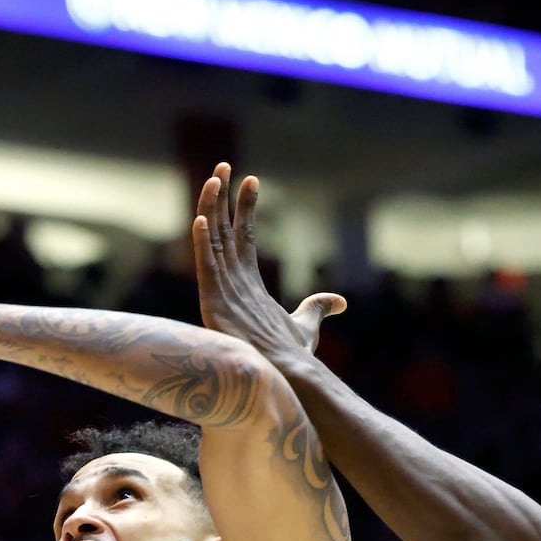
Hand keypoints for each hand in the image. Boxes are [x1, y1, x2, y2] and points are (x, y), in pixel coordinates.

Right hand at [192, 161, 345, 367]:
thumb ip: (318, 307)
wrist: (284, 376)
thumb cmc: (290, 355)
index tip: (251, 180)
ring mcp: (221, 291)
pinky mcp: (214, 305)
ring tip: (214, 178)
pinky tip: (200, 219)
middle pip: (224, 230)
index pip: (244, 236)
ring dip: (212, 209)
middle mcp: (231, 282)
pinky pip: (207, 268)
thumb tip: (339, 301)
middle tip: (223, 165)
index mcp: (247, 283)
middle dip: (222, 197)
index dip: (245, 208)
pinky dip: (202, 244)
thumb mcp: (307, 324)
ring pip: (213, 241)